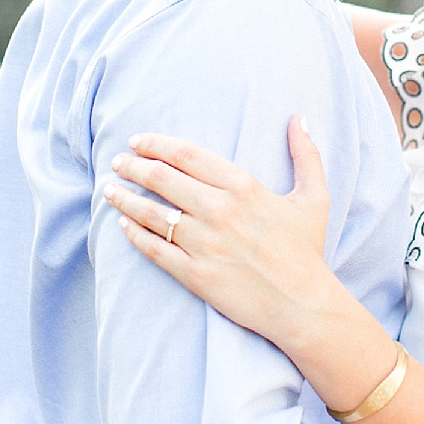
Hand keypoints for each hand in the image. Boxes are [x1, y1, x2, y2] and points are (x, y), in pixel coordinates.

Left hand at [106, 117, 333, 350]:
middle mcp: (218, 210)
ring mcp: (204, 244)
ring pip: (151, 213)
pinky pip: (154, 249)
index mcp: (243, 186)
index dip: (156, 144)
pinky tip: (123, 224)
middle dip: (133, 166)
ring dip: (125, 198)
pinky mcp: (194, 274)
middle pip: (162, 178)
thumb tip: (300, 118)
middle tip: (117, 162)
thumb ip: (306, 154)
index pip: (186, 154)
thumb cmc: (306, 250)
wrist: (302, 305)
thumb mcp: (314, 197)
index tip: (137, 141)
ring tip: (110, 190)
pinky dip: (134, 234)